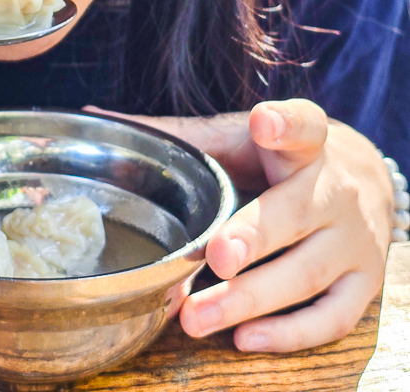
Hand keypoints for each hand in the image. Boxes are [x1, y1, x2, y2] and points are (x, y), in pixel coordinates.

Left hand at [84, 100, 392, 352]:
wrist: (361, 180)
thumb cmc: (279, 159)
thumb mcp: (236, 137)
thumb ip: (175, 133)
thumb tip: (91, 116)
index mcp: (304, 145)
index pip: (303, 126)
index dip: (285, 124)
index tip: (263, 120)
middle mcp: (335, 189)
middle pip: (296, 212)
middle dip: (254, 235)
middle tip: (216, 255)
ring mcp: (355, 240)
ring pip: (305, 274)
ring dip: (250, 299)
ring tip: (196, 317)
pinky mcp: (364, 283)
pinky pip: (332, 317)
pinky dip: (289, 333)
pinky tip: (244, 338)